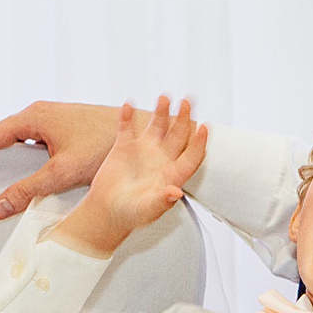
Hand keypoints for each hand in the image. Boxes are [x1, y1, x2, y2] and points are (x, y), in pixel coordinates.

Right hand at [0, 101, 148, 219]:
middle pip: (0, 135)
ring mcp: (54, 118)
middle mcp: (41, 113)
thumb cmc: (106, 146)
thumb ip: (28, 191)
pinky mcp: (66, 127)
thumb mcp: (62, 173)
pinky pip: (34, 140)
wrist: (145, 130)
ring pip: (18, 138)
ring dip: (0, 154)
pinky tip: (24, 171)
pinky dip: (21, 155)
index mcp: (35, 117)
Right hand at [50, 96, 207, 257]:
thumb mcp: (148, 210)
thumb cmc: (131, 215)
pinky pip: (126, 128)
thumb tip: (176, 192)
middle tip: (187, 101)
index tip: (205, 127)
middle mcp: (162, 159)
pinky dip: (126, 116)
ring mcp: (143, 151)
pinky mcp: (124, 147)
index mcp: (173, 174)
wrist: (107, 212)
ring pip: (156, 126)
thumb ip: (162, 201)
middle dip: (183, 118)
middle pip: (178, 134)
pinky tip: (128, 105)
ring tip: (164, 97)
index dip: (199, 142)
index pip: (192, 155)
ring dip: (161, 111)